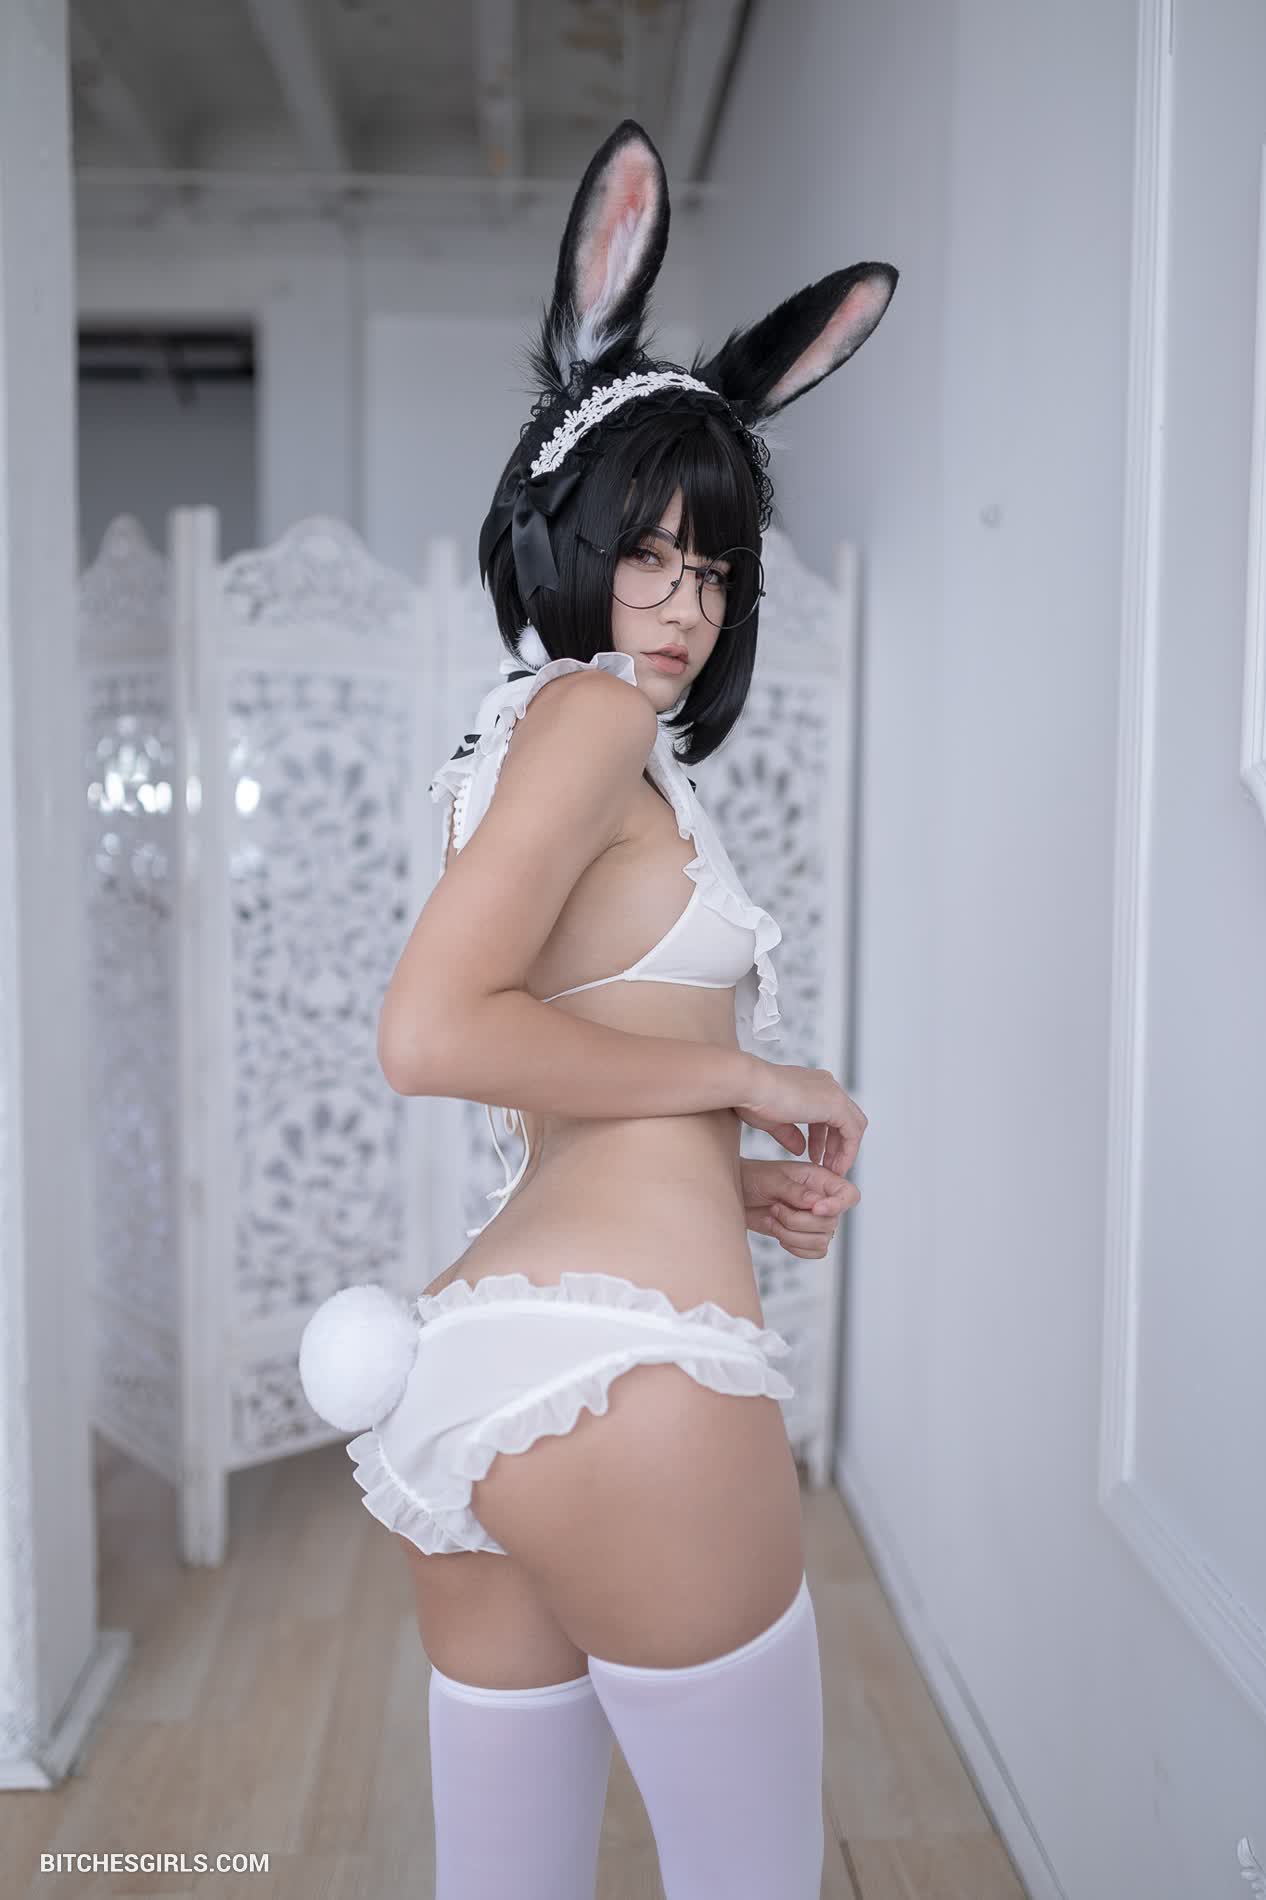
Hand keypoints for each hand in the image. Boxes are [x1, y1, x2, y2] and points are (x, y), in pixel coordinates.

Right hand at [734, 1056, 866, 1176]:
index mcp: (812, 1084)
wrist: (749, 1086)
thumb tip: (801, 1149)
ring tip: (832, 1170)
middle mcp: (826, 1085)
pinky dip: (847, 1150)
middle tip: (827, 1165)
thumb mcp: (775, 1122)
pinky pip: (853, 1132)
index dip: (825, 1137)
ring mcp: (833, 1092)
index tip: (816, 1156)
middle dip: (837, 1145)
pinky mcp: (836, 1103)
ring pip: (853, 1125)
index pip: (829, 1113)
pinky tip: (836, 1165)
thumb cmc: (752, 1098)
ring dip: (844, 1150)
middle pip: (845, 1119)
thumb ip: (790, 1134)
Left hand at [740, 1157, 858, 1258]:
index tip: (815, 1209)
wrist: (736, 1195)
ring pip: (822, 1241)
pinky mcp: (804, 1237)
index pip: (849, 1195)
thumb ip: (796, 1191)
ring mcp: (815, 1221)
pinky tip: (778, 1233)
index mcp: (820, 1179)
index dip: (838, 1205)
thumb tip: (817, 1203)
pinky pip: (815, 1252)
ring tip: (773, 1218)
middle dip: (797, 1221)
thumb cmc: (754, 1178)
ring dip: (791, 1234)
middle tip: (775, 1207)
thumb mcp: (772, 1179)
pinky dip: (794, 1247)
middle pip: (831, 1223)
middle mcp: (823, 1200)